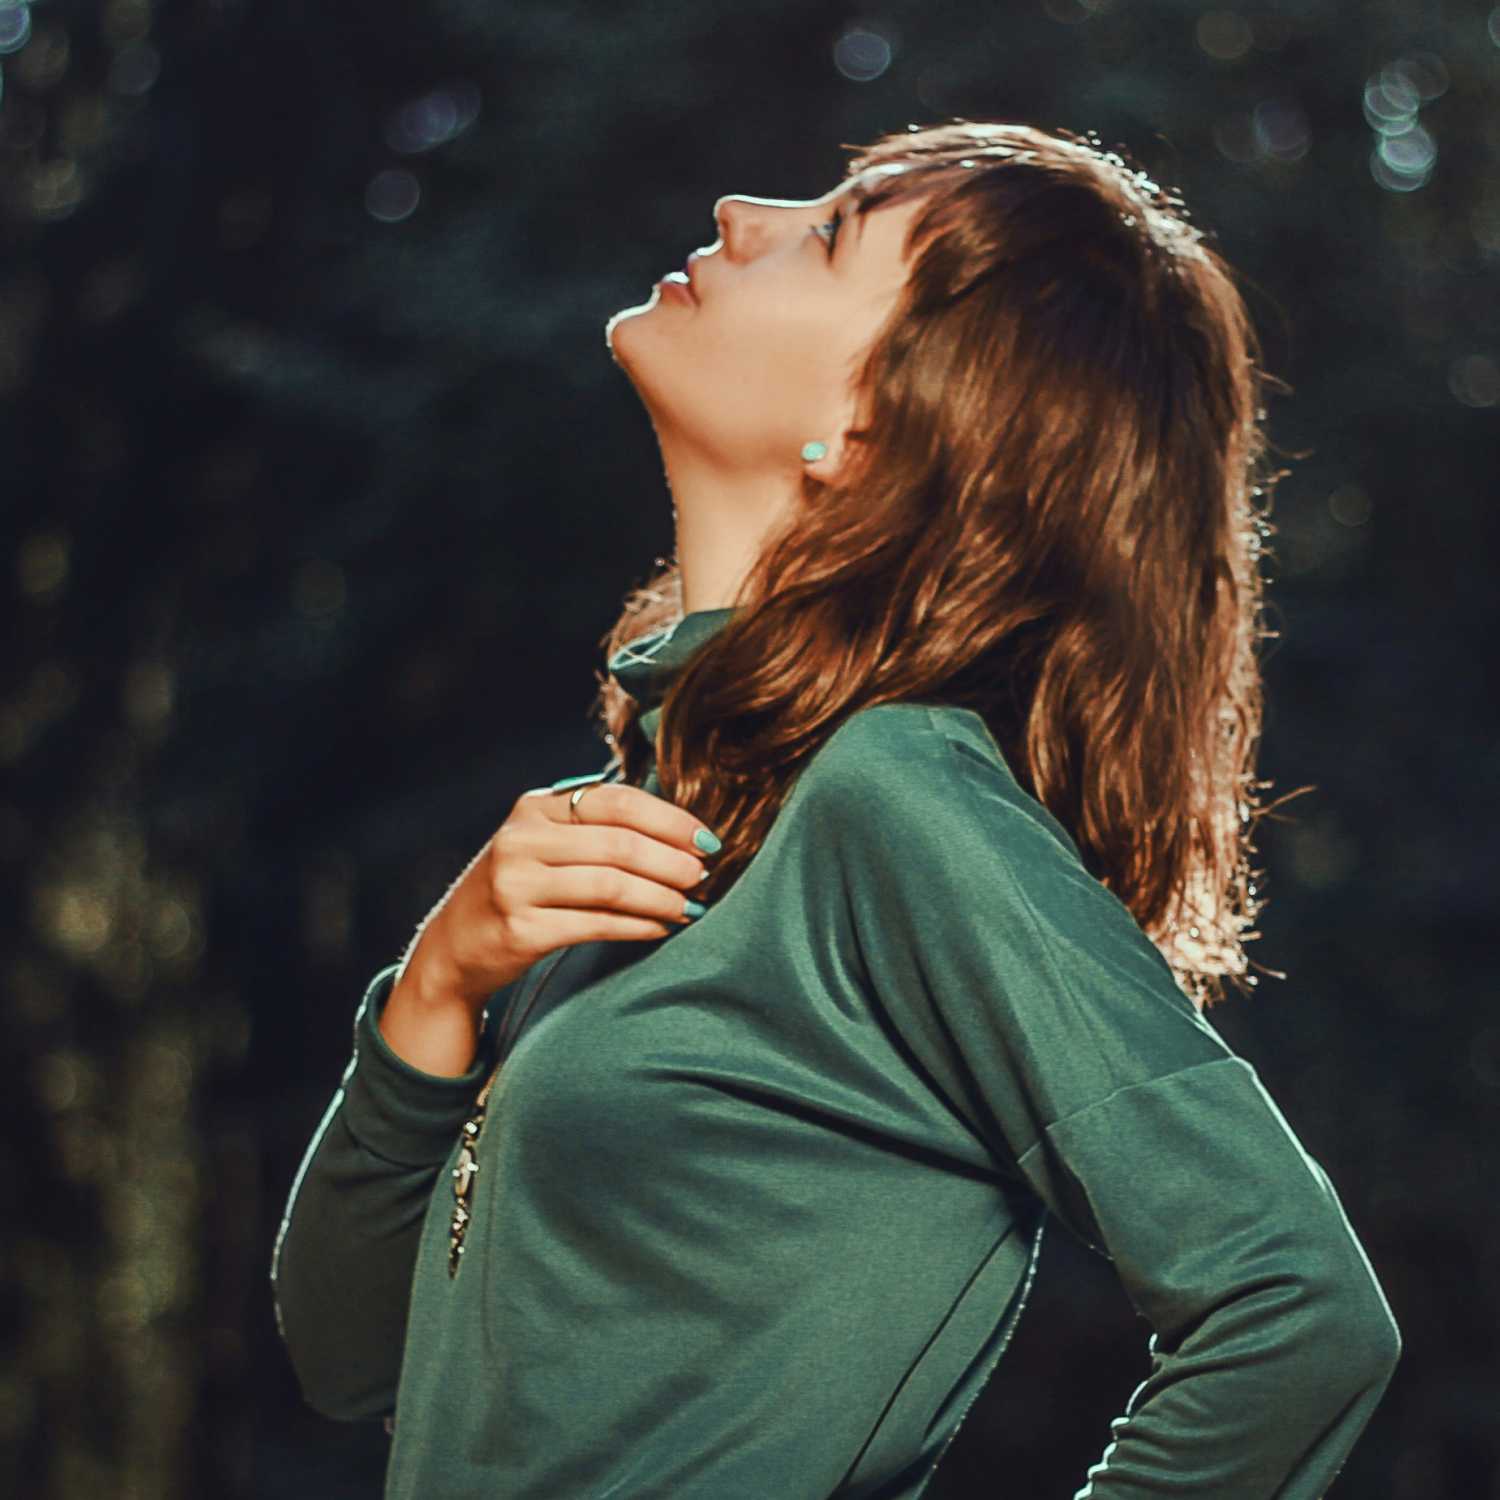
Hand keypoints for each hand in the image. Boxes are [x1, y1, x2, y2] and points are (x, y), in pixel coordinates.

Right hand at [396, 780, 718, 1011]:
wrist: (452, 948)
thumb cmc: (516, 890)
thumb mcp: (542, 844)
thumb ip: (593, 829)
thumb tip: (679, 833)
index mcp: (533, 808)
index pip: (616, 801)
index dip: (670, 819)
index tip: (707, 840)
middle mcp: (521, 840)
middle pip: (619, 843)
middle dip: (672, 860)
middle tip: (704, 875)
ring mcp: (516, 885)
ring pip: (611, 884)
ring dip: (661, 896)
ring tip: (691, 905)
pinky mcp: (520, 929)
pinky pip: (596, 924)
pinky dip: (638, 925)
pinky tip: (662, 927)